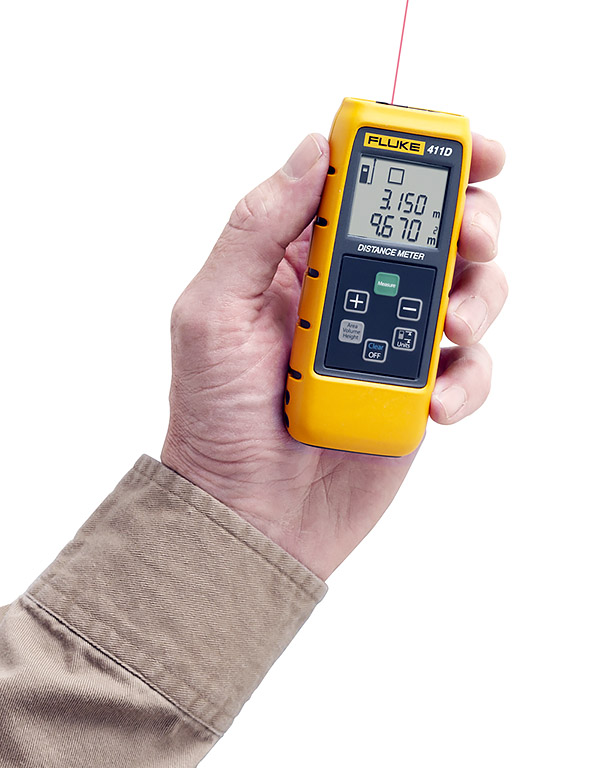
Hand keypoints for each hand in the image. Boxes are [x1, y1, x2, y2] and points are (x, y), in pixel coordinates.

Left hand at [161, 133, 505, 579]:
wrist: (246, 513)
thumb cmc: (215, 417)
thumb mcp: (212, 313)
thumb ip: (258, 229)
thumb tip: (313, 151)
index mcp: (301, 260)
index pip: (365, 188)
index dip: (419, 159)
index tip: (467, 149)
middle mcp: (353, 291)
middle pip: (434, 231)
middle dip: (470, 221)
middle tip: (474, 236)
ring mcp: (391, 342)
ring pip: (467, 291)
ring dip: (479, 297)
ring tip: (454, 326)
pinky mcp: (415, 392)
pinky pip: (468, 370)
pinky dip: (468, 379)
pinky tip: (437, 402)